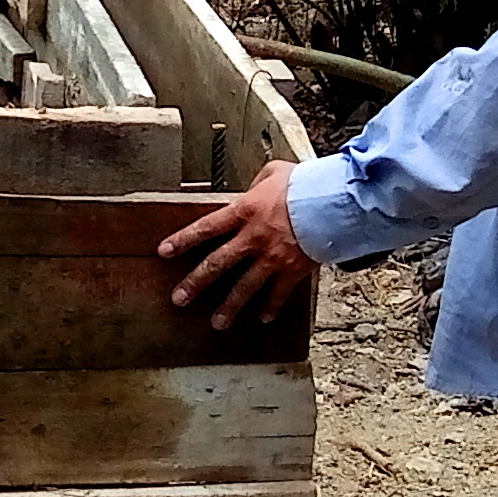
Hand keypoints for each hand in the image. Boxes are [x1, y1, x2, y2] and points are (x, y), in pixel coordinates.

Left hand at [157, 159, 315, 330]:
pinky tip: (264, 319)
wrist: (334, 202)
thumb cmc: (305, 184)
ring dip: (230, 307)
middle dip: (196, 284)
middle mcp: (253, 238)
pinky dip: (272, 307)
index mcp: (244, 212)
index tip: (164, 252)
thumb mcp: (274, 173)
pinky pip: (279, 294)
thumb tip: (251, 190)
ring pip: (245, 287)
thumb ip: (257, 183)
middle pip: (217, 264)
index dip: (183, 240)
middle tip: (179, 300)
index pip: (205, 227)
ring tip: (217, 324)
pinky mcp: (293, 270)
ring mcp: (272, 257)